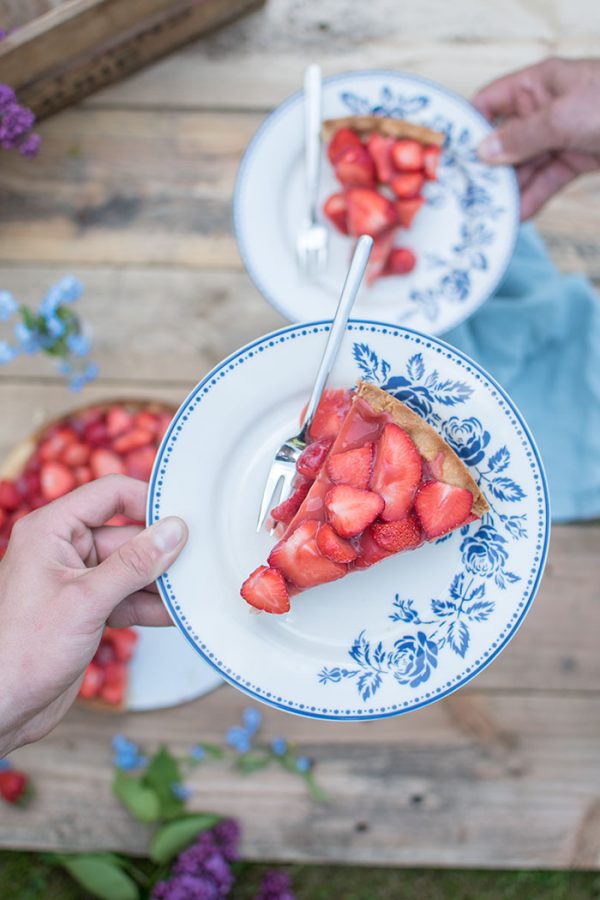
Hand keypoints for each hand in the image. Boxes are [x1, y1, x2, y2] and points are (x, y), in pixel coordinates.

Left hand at [0, 475, 186, 755]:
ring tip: (196, 591)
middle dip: (162, 551)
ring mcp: (77, 581)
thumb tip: (174, 531)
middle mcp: (64, 549)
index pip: (110, 495)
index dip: (148, 501)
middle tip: (201, 562)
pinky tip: (179, 614)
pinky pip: (128, 596)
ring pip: (132, 569)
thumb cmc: (21, 652)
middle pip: (127, 535)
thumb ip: (134, 564)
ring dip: (161, 582)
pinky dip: (151, 605)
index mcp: (51, 530)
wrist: (1, 709)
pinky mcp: (87, 610)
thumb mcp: (86, 601)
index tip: (185, 518)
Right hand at [473, 57, 599, 218]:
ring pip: (525, 166)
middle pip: (504, 140)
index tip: (448, 156)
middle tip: (466, 196)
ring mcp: (562, 135)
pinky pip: (547, 180)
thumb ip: (521, 137)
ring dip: (509, 190)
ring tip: (490, 214)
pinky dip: (533, 198)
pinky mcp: (578, 159)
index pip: (490, 102)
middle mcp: (546, 109)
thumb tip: (483, 152)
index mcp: (539, 84)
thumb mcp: (562, 117)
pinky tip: (518, 216)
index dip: (468, 126)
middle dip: (487, 168)